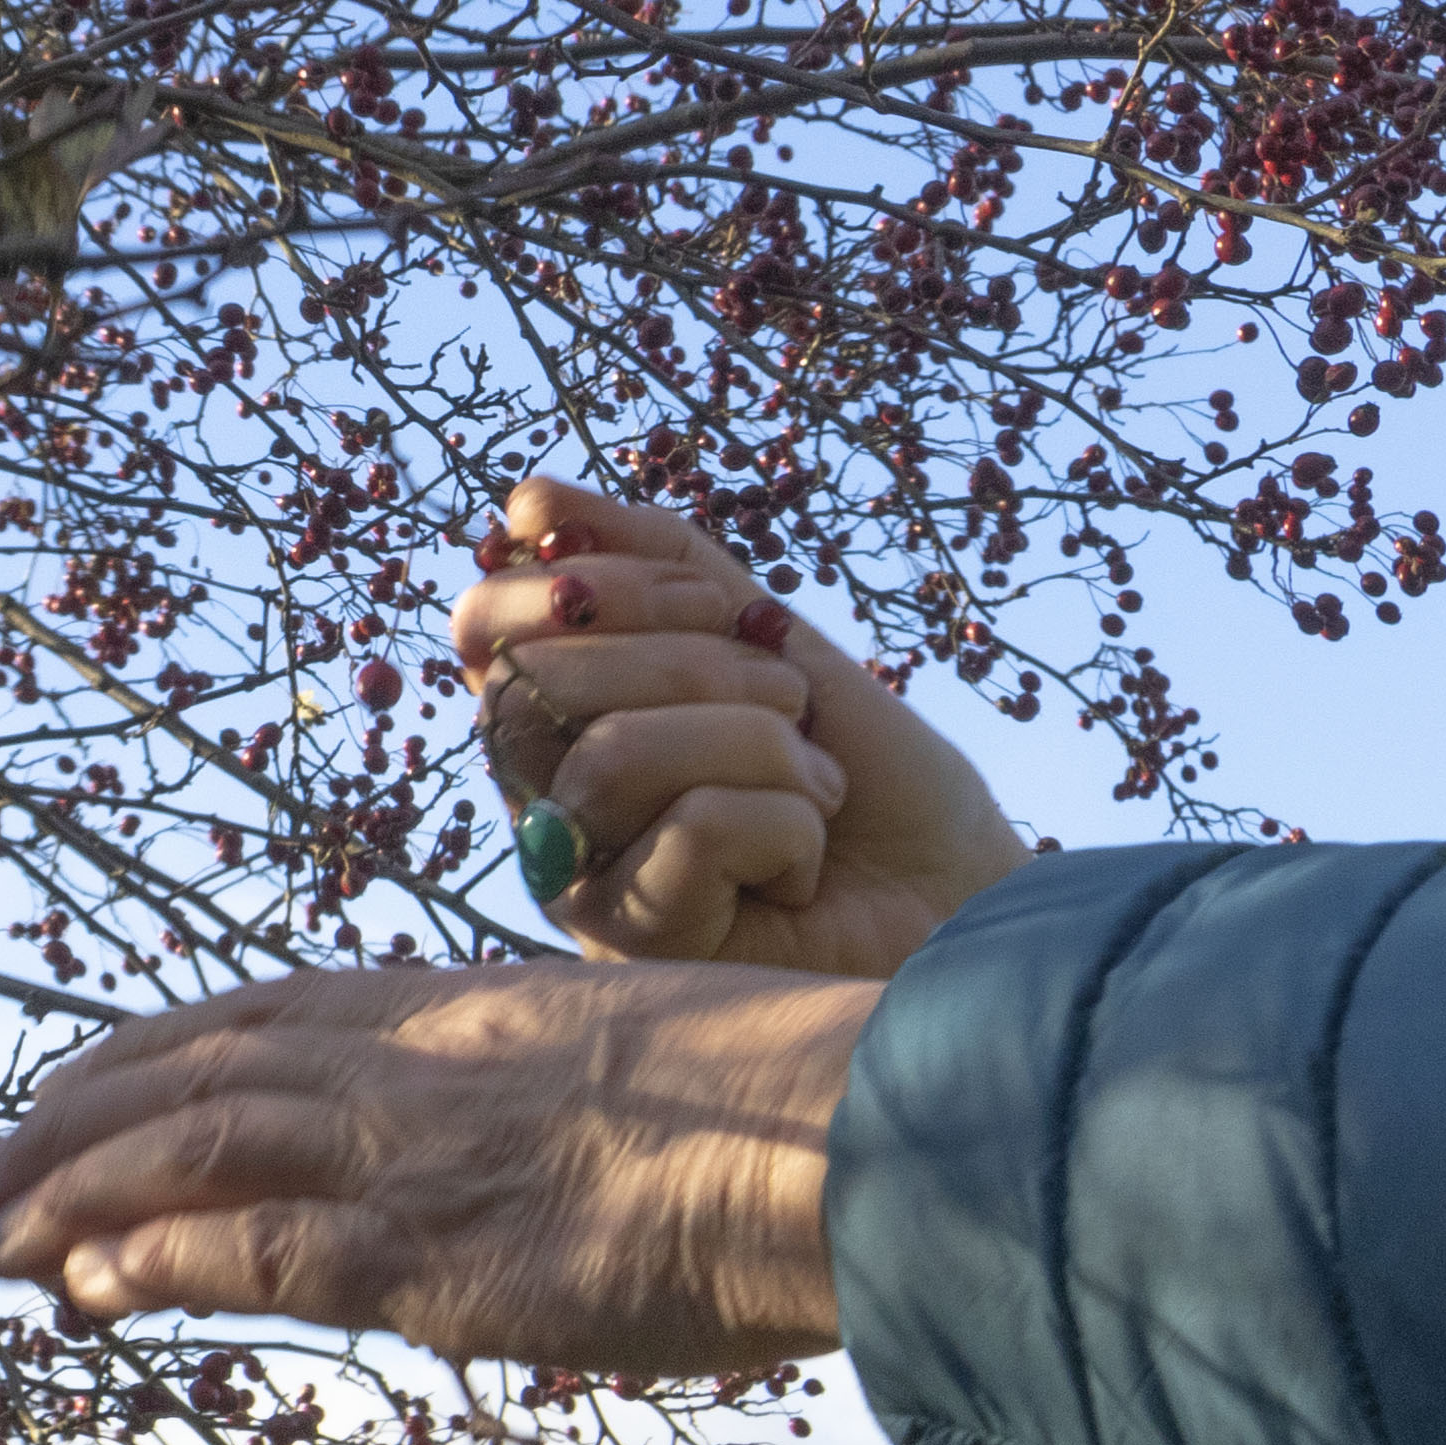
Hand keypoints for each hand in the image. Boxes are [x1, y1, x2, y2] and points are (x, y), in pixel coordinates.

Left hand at [0, 960, 866, 1374]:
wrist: (844, 1136)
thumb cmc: (790, 1117)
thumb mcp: (647, 1073)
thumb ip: (561, 1097)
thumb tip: (541, 1150)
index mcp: (472, 1006)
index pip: (274, 1009)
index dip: (160, 1047)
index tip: (83, 1081)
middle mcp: (419, 1062)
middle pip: (202, 1065)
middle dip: (77, 1117)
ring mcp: (416, 1150)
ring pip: (195, 1146)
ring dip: (77, 1192)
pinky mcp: (429, 1251)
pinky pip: (255, 1251)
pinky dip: (157, 1262)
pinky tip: (84, 1290)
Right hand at [458, 476, 1023, 974]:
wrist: (960, 893)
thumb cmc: (868, 776)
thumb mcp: (765, 635)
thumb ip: (656, 561)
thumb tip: (529, 499)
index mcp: (564, 720)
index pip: (485, 624)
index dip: (587, 579)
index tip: (708, 598)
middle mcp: (549, 800)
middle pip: (538, 684)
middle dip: (695, 661)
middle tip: (789, 699)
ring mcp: (582, 880)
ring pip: (615, 756)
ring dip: (757, 743)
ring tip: (815, 782)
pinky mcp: (638, 945)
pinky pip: (690, 830)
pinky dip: (785, 826)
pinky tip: (806, 867)